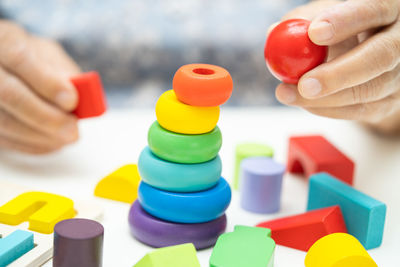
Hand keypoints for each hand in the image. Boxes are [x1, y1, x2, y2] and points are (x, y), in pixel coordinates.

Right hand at [0, 20, 80, 153]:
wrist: (4, 66)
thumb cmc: (32, 59)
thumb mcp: (49, 56)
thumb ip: (63, 72)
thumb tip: (79, 97)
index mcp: (2, 39)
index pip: (20, 58)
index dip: (47, 83)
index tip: (72, 101)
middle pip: (8, 94)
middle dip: (46, 116)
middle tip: (73, 130)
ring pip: (4, 122)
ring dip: (41, 136)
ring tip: (68, 137)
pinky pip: (4, 140)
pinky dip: (33, 145)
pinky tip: (54, 143)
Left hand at [274, 0, 399, 134]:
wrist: (362, 56)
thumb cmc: (338, 31)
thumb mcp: (322, 16)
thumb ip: (301, 22)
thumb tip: (274, 33)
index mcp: (387, 9)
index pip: (373, 9)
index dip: (345, 21)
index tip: (314, 33)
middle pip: (380, 56)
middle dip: (338, 73)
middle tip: (304, 84)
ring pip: (370, 90)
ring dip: (326, 99)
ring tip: (288, 94)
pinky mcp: (390, 100)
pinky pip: (362, 110)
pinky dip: (328, 109)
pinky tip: (305, 103)